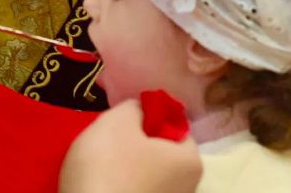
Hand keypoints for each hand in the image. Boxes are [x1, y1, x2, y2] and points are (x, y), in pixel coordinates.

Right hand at [59, 99, 201, 192]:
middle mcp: (188, 187)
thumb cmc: (108, 167)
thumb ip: (134, 107)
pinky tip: (100, 180)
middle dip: (135, 139)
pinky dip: (119, 183)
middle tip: (110, 135)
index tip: (125, 116)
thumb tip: (141, 110)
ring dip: (124, 162)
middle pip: (161, 149)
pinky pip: (133, 189)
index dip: (150, 113)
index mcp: (190, 160)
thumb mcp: (117, 121)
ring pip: (145, 171)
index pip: (176, 124)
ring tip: (100, 159)